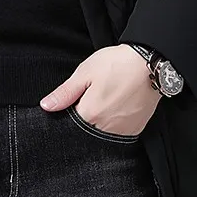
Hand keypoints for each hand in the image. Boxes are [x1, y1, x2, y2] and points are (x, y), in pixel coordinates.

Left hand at [39, 44, 161, 135]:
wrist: (150, 63)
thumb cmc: (116, 64)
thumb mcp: (85, 72)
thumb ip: (65, 93)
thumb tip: (46, 107)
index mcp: (90, 114)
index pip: (70, 124)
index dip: (71, 111)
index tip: (76, 99)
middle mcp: (106, 128)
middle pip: (87, 130)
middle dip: (86, 117)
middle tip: (95, 95)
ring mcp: (123, 131)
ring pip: (103, 132)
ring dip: (100, 122)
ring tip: (107, 99)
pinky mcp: (136, 129)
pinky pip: (119, 133)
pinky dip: (115, 123)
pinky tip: (118, 106)